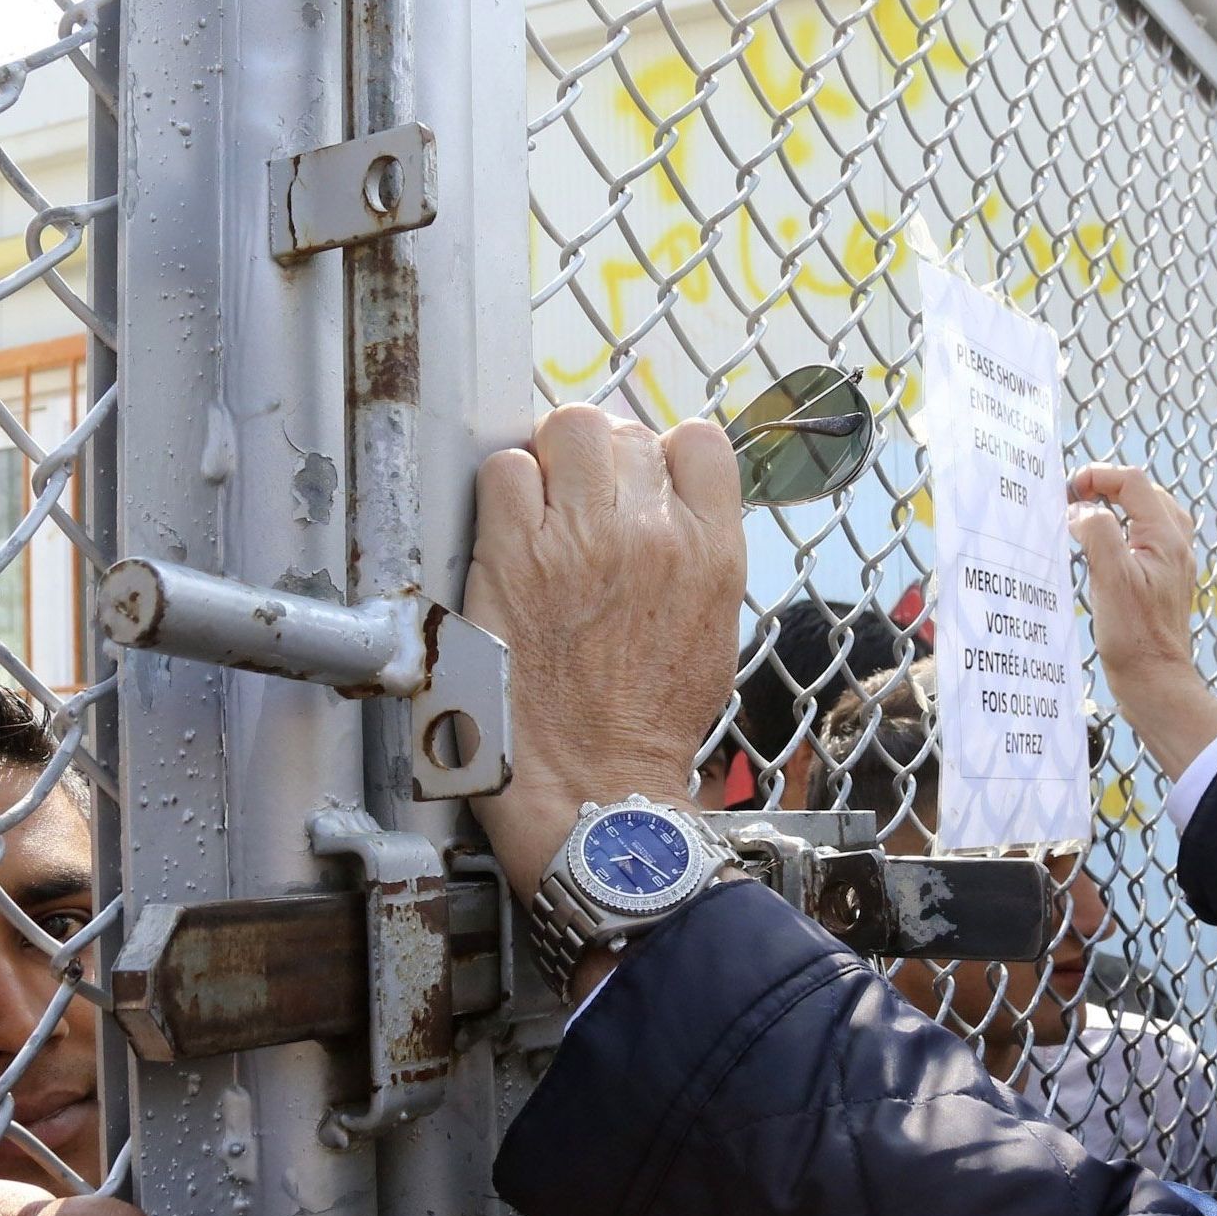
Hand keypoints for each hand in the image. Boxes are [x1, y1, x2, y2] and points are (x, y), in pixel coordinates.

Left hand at [464, 406, 744, 885]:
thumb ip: (696, 554)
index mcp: (713, 550)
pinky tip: (508, 536)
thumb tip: (666, 507)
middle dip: (598, 461)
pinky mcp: (515, 555)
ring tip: (542, 511)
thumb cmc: (652, 723)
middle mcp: (654, 533)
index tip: (636, 486)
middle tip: (578, 505)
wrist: (598, 788)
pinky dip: (503, 492)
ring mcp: (584, 538)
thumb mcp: (713, 627)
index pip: (698, 440)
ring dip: (550, 462)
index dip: (659, 455)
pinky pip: (505, 468)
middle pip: (623, 428)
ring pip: (566, 428)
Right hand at [1066, 465, 1216, 780]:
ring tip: (1086, 520)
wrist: (1157, 684)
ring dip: (1116, 508)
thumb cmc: (1134, 638)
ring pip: (1147, 514)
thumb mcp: (1111, 579)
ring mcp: (1173, 563)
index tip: (1068, 491)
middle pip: (1143, 492)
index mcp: (1165, 537)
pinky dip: (1122, 532)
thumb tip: (1082, 512)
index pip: (1133, 482)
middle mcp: (1175, 545)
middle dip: (1107, 487)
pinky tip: (1101, 551)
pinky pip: (1145, 539)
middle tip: (1073, 501)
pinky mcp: (1164, 581)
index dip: (1098, 476)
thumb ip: (1098, 533)